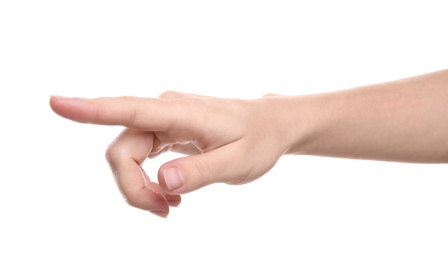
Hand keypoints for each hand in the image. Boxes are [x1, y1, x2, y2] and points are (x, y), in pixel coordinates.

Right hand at [50, 92, 290, 216]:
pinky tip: (168, 195)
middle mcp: (166, 110)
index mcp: (183, 113)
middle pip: (122, 151)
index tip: (57, 104)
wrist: (270, 125)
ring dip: (140, 187)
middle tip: (165, 213)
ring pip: (127, 156)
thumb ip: (201, 172)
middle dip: (133, 188)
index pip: (130, 109)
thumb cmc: (259, 140)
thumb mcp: (238, 163)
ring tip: (169, 208)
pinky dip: (146, 181)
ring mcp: (163, 118)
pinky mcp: (164, 129)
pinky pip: (139, 156)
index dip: (91, 109)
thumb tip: (162, 181)